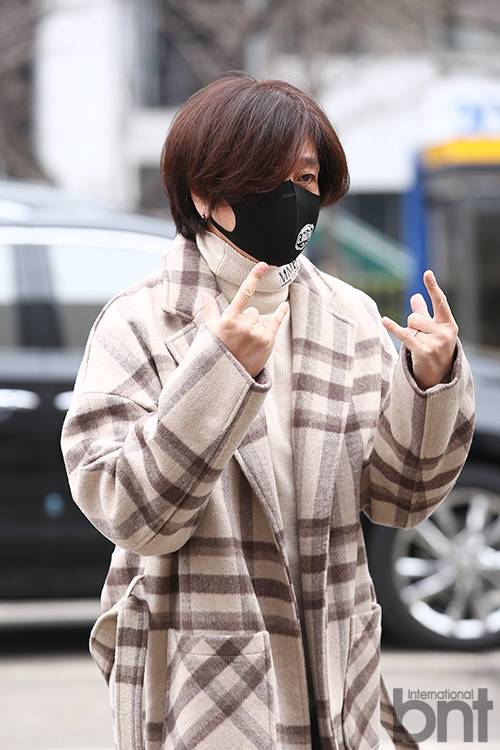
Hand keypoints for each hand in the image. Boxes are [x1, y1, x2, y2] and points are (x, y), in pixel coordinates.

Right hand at [200, 261, 289, 377]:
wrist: (225, 378)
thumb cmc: (216, 353)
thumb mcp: (210, 331)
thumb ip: (210, 311)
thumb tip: (204, 294)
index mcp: (229, 318)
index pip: (244, 292)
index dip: (254, 277)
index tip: (263, 265)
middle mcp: (244, 324)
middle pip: (252, 312)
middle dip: (247, 321)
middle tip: (238, 339)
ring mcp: (257, 333)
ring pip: (260, 320)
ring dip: (255, 329)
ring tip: (245, 345)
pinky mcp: (267, 342)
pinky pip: (276, 322)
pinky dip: (280, 313)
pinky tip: (284, 306)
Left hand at [381, 269, 458, 389]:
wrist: (436, 379)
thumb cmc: (434, 351)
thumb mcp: (432, 331)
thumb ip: (423, 313)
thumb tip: (415, 295)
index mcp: (449, 325)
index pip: (440, 302)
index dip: (433, 287)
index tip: (427, 273)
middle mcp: (445, 333)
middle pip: (416, 316)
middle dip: (412, 325)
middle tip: (420, 340)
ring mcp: (436, 343)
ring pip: (411, 326)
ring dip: (409, 334)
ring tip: (418, 347)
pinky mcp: (424, 352)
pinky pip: (405, 335)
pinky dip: (393, 327)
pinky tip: (384, 320)